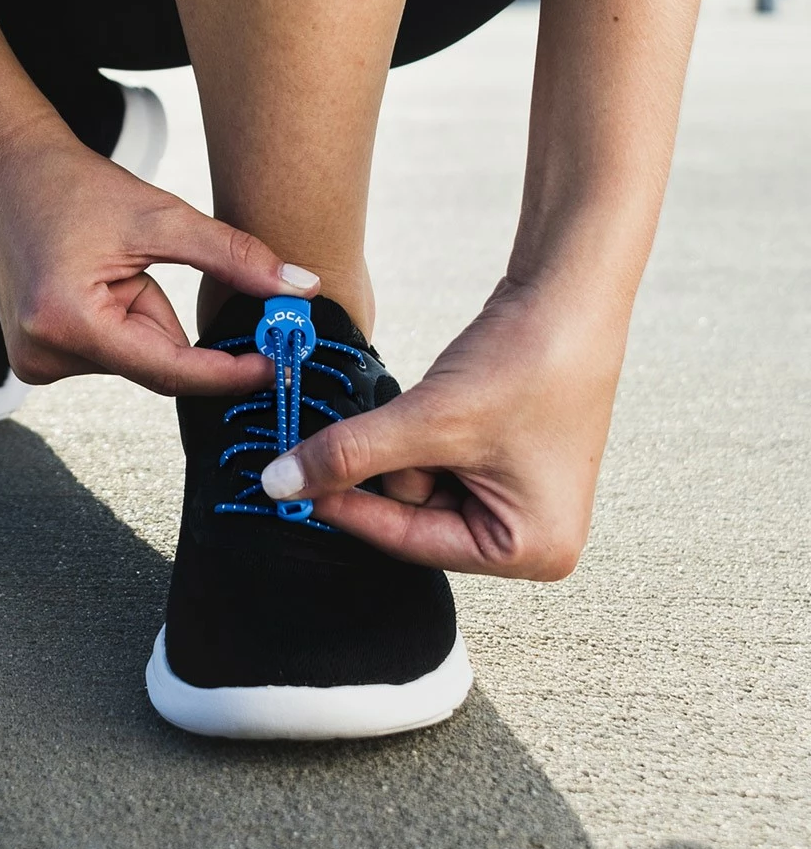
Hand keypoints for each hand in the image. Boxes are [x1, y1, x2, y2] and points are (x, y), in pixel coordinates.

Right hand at [0, 122, 320, 395]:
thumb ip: (234, 257)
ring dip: (142, 317)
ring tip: (107, 263)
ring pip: (132, 358)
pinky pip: (109, 351)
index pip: (169, 370)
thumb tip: (301, 289)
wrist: (10, 170)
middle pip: (151, 363)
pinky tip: (94, 278)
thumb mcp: (162, 216)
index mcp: (66, 322)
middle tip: (149, 263)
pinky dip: (120, 320)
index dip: (229, 370)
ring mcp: (34, 361)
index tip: (278, 363)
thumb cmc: (76, 186)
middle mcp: (42, 355)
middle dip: (169, 320)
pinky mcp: (36, 356)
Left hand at [259, 277, 628, 578]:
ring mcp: (520, 498)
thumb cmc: (524, 365)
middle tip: (401, 419)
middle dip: (393, 464)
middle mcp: (532, 539)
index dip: (348, 509)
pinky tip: (445, 395)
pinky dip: (421, 429)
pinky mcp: (505, 460)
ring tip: (443, 399)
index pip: (411, 544)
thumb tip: (279, 485)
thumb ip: (349, 455)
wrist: (569, 296)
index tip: (290, 488)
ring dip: (407, 441)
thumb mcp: (428, 420)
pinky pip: (437, 457)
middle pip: (415, 515)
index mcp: (530, 552)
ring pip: (420, 482)